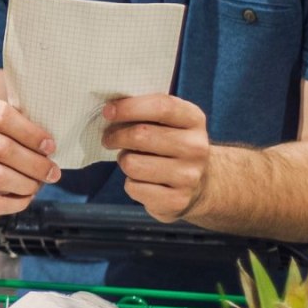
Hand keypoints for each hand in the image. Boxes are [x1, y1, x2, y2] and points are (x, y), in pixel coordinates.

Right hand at [0, 98, 61, 218]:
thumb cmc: (1, 142)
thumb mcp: (13, 127)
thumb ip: (29, 129)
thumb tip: (51, 147)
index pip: (3, 116)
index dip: (30, 133)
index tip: (50, 147)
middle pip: (1, 148)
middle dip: (34, 164)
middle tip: (53, 173)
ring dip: (23, 184)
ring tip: (37, 186)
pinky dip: (12, 204)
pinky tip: (24, 199)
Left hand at [102, 94, 210, 221]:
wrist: (199, 185)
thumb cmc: (172, 147)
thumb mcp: (169, 123)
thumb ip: (146, 112)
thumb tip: (110, 111)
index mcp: (194, 120)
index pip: (161, 106)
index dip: (129, 107)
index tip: (108, 111)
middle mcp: (196, 147)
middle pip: (141, 135)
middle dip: (116, 136)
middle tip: (108, 139)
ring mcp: (188, 176)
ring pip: (132, 164)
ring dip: (124, 161)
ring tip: (130, 160)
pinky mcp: (176, 200)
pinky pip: (134, 188)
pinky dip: (130, 184)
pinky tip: (142, 181)